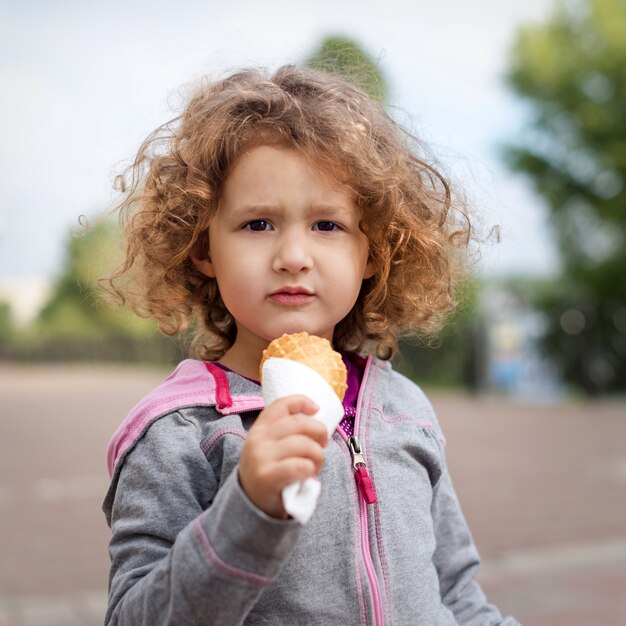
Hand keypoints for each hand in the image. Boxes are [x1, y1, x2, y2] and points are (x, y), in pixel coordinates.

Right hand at [239, 395, 327, 518]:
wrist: (251, 505)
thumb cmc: (269, 472)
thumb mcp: (269, 447)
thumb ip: (284, 432)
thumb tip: (315, 415)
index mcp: (259, 428)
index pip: (281, 405)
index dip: (301, 401)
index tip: (316, 409)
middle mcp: (258, 439)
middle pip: (299, 423)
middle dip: (319, 432)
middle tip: (323, 445)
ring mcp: (261, 457)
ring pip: (304, 444)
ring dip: (318, 455)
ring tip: (316, 465)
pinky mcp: (267, 477)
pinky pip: (301, 466)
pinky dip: (311, 470)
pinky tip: (309, 476)